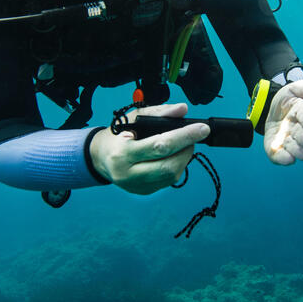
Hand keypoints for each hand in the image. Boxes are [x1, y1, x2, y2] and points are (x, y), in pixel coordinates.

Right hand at [89, 103, 209, 194]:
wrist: (100, 157)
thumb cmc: (118, 135)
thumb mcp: (134, 117)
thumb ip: (159, 112)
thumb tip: (183, 109)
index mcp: (123, 153)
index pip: (160, 146)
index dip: (184, 137)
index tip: (202, 129)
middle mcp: (128, 173)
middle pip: (169, 166)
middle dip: (187, 149)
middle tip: (193, 137)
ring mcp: (136, 186)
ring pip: (171, 175)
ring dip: (184, 158)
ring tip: (182, 145)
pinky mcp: (143, 191)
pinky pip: (168, 181)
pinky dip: (176, 166)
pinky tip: (172, 156)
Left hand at [264, 81, 302, 164]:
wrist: (271, 110)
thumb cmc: (287, 100)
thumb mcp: (294, 89)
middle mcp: (301, 131)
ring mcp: (291, 142)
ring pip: (297, 150)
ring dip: (297, 151)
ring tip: (294, 150)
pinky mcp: (279, 150)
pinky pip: (282, 157)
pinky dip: (284, 159)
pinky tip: (286, 159)